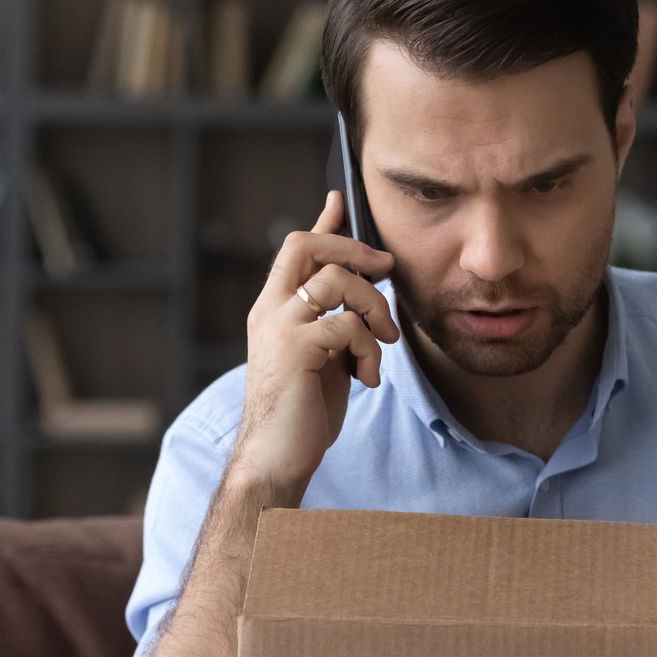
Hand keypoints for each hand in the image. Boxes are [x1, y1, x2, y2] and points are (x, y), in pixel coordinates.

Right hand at [232, 190, 401, 494]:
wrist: (277, 457)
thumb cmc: (302, 411)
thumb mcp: (324, 356)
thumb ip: (335, 320)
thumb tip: (363, 290)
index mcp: (274, 309)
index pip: (297, 250)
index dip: (324, 223)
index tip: (341, 200)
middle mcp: (270, 310)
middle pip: (308, 245)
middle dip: (355, 248)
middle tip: (387, 268)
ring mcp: (280, 326)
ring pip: (339, 281)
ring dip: (375, 309)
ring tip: (383, 344)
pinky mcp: (295, 348)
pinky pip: (348, 325)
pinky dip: (370, 351)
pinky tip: (368, 378)